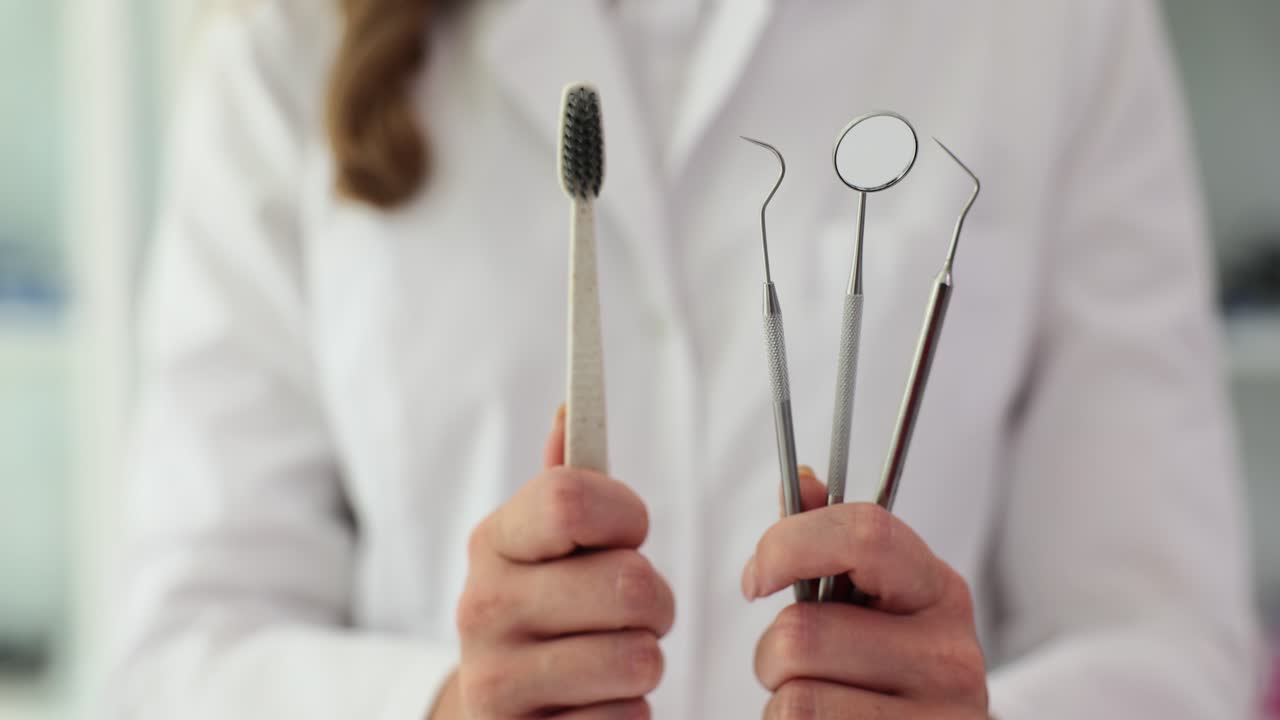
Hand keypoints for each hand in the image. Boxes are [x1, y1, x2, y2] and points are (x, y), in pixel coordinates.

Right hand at [438, 407, 674, 718]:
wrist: (495, 709)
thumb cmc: (543, 608)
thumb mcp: (541, 543)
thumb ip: (565, 481)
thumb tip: (569, 409)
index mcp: (493, 543)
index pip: (569, 498)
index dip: (625, 513)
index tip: (631, 531)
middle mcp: (483, 609)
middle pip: (630, 583)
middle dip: (656, 599)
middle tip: (634, 609)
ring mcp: (498, 682)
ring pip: (640, 656)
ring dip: (645, 659)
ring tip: (611, 656)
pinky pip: (629, 718)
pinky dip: (627, 713)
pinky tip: (593, 702)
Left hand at [745, 467, 987, 718]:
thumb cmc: (888, 670)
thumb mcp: (872, 602)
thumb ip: (833, 541)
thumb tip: (801, 478)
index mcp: (937, 590)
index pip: (865, 533)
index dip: (788, 545)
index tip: (755, 578)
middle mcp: (950, 653)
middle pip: (802, 633)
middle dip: (771, 653)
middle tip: (793, 667)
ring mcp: (941, 715)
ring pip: (795, 698)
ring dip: (781, 702)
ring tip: (816, 703)